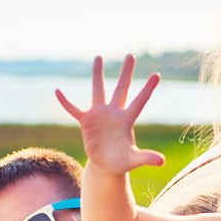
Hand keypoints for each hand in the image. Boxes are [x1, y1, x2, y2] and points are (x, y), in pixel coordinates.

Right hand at [55, 55, 164, 174]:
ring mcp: (99, 115)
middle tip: (131, 55)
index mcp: (126, 120)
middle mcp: (114, 113)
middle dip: (126, 73)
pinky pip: (73, 109)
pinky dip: (66, 102)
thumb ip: (146, 158)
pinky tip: (58, 91)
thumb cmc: (121, 162)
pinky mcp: (86, 121)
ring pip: (98, 90)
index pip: (139, 101)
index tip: (157, 75)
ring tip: (99, 57)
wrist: (105, 165)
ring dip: (97, 75)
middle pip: (121, 89)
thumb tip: (162, 162)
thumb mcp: (133, 160)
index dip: (147, 89)